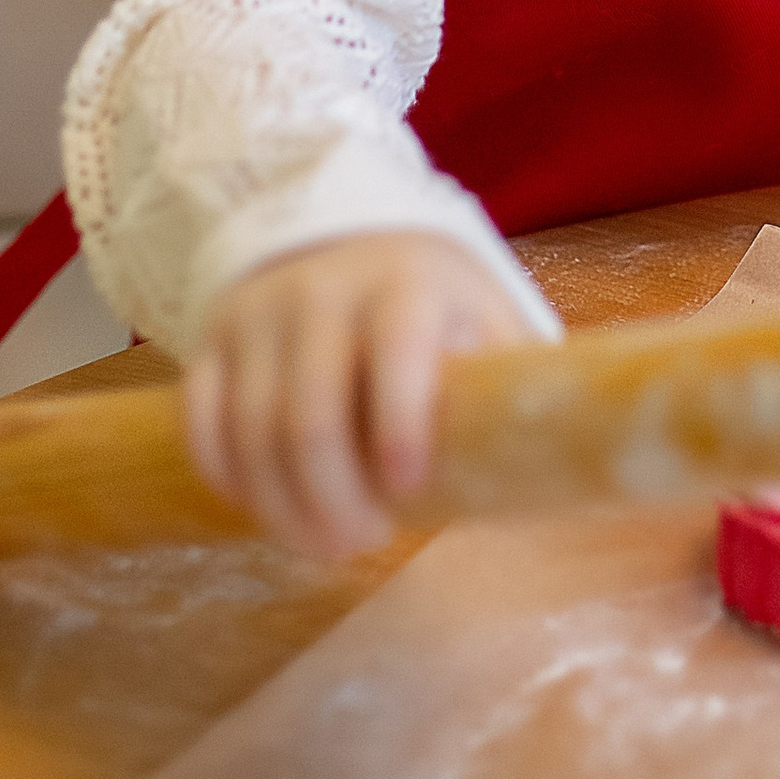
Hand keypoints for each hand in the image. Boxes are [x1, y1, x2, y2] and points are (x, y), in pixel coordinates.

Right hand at [187, 230, 543, 559]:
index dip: (400, 421)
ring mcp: (259, 315)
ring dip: (282, 508)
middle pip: (307, 416)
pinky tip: (264, 506)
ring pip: (250, 432)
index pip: (397, 348)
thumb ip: (514, 383)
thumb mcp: (487, 322)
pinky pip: (202, 422)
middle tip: (362, 543)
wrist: (345, 235)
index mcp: (406, 286)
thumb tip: (577, 462)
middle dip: (331, 500)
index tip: (408, 487)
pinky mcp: (212, 341)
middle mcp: (323, 292)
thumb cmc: (436, 306)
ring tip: (322, 542)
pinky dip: (230, 478)